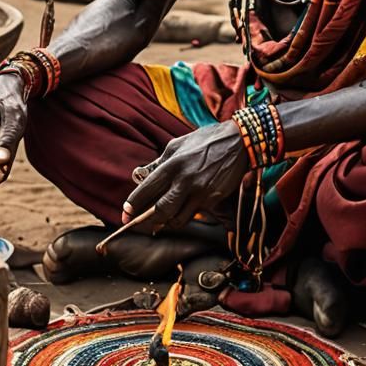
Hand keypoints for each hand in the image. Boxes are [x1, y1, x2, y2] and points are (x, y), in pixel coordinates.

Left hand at [122, 122, 248, 230]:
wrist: (239, 142)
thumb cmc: (205, 141)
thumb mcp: (177, 144)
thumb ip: (159, 162)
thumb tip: (142, 175)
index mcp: (172, 164)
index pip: (146, 190)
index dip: (133, 205)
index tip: (126, 212)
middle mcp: (184, 180)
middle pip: (160, 211)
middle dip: (146, 221)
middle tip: (137, 224)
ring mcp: (200, 192)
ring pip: (177, 219)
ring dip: (165, 223)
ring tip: (157, 223)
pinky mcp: (213, 199)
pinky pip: (193, 215)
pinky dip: (182, 218)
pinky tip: (176, 216)